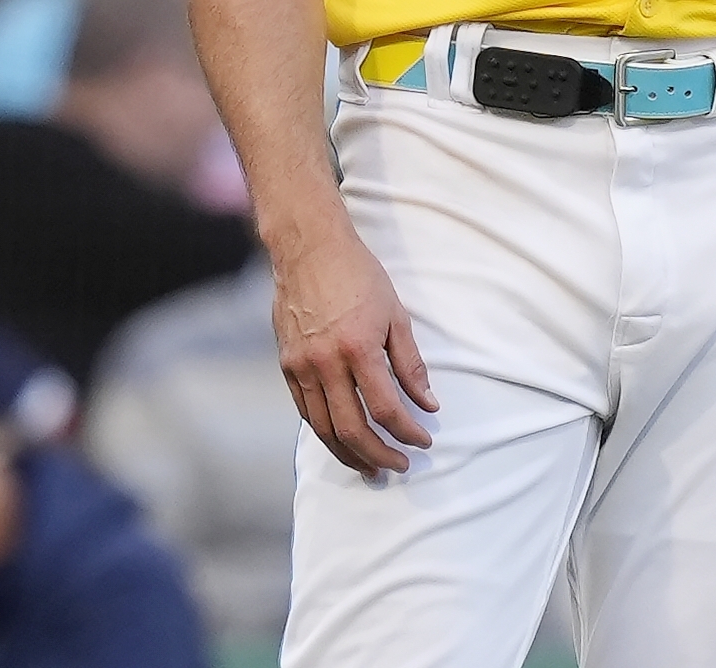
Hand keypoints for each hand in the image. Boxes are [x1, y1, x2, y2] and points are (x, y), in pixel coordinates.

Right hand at [269, 220, 438, 473]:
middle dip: (379, 455)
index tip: (423, 442)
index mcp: (358, 348)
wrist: (309, 248)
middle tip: (399, 466)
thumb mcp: (396, 314)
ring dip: (349, 454)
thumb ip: (410, 363)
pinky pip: (305, 411)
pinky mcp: (287, 365)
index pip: (386, 408)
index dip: (407, 432)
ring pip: (324, 428)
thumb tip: (428, 403)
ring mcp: (302, 366)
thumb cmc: (358, 275)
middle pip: (352, 429)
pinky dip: (325, 432)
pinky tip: (342, 439)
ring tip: (370, 467)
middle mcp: (326, 363)